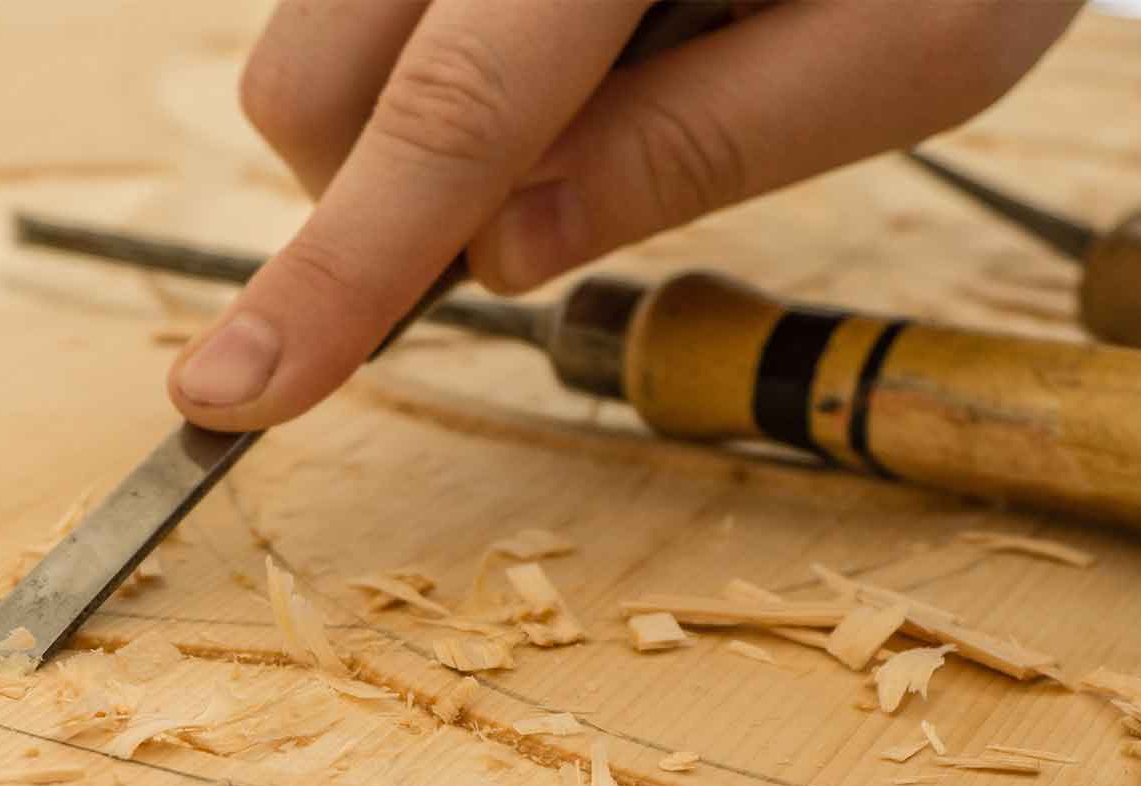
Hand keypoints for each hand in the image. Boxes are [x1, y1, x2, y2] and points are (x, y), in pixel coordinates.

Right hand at [168, 0, 1081, 430]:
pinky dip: (423, 57)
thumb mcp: (911, 46)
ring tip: (593, 64)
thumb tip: (500, 255)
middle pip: (314, 81)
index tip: (229, 392)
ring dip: (414, 119)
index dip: (337, 269)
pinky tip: (554, 28)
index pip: (451, 111)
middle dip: (379, 196)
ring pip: (314, 40)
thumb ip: (701, 148)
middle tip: (546, 185)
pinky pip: (353, 4)